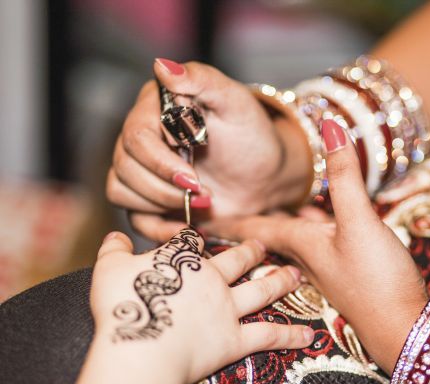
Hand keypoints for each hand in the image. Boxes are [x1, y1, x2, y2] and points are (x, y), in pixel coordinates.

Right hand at [64, 228, 312, 383]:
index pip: (194, 243)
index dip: (198, 239)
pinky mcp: (235, 340)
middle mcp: (212, 280)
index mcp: (183, 261)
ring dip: (280, 282)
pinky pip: (268, 336)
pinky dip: (289, 335)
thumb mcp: (108, 270)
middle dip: (251, 251)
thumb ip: (113, 250)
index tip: (203, 236)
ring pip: (261, 291)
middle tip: (263, 245)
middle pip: (237, 260)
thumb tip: (114, 235)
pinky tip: (309, 334)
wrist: (141, 345)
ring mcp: (227, 308)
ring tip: (296, 276)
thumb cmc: (123, 305)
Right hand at [107, 58, 310, 241]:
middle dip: (165, 187)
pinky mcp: (148, 199)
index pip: (136, 135)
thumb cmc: (252, 136)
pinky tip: (186, 226)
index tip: (194, 175)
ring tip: (202, 203)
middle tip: (204, 192)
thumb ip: (202, 80)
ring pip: (120, 191)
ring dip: (162, 204)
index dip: (161, 161)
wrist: (265, 177)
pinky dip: (157, 227)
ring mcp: (142, 169)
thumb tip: (162, 66)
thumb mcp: (234, 103)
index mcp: (156, 107)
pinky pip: (132, 218)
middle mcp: (141, 136)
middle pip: (125, 166)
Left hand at [204, 120, 427, 372]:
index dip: (226, 218)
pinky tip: (322, 221)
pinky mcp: (346, 274)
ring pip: (292, 240)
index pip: (253, 226)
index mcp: (299, 243)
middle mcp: (305, 257)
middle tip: (220, 214)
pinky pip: (317, 246)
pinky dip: (310, 229)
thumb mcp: (360, 221)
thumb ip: (345, 176)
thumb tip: (330, 125)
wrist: (403, 328)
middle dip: (245, 223)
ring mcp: (325, 268)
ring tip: (263, 211)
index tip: (194, 216)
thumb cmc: (376, 278)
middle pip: (267, 234)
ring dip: (276, 225)